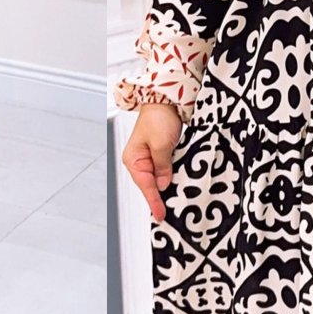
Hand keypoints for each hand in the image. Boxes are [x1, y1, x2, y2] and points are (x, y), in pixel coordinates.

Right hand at [121, 103, 182, 221]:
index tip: (160, 215)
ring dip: (168, 186)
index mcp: (133, 158)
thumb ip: (162, 167)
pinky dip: (172, 176)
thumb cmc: (158, 115)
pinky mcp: (162, 153)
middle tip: (170, 213)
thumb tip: (163, 185)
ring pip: (160, 179)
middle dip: (161, 196)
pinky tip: (179, 182)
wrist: (167, 98)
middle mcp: (140, 160)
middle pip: (151, 185)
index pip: (145, 185)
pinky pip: (166, 170)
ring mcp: (151, 157)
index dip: (154, 201)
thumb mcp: (161, 144)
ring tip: (177, 201)